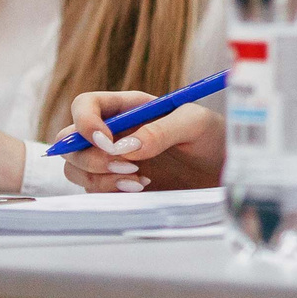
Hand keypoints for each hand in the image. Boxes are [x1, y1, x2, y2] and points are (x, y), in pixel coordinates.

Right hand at [59, 91, 226, 192]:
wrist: (226, 173)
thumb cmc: (213, 138)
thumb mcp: (195, 124)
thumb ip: (161, 129)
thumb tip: (125, 146)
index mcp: (128, 108)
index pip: (86, 106)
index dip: (85, 122)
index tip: (106, 140)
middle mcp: (113, 133)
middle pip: (70, 141)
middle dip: (90, 156)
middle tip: (127, 166)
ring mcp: (112, 161)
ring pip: (76, 168)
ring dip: (98, 177)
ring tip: (139, 180)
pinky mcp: (117, 187)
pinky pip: (93, 191)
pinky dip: (109, 192)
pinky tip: (141, 189)